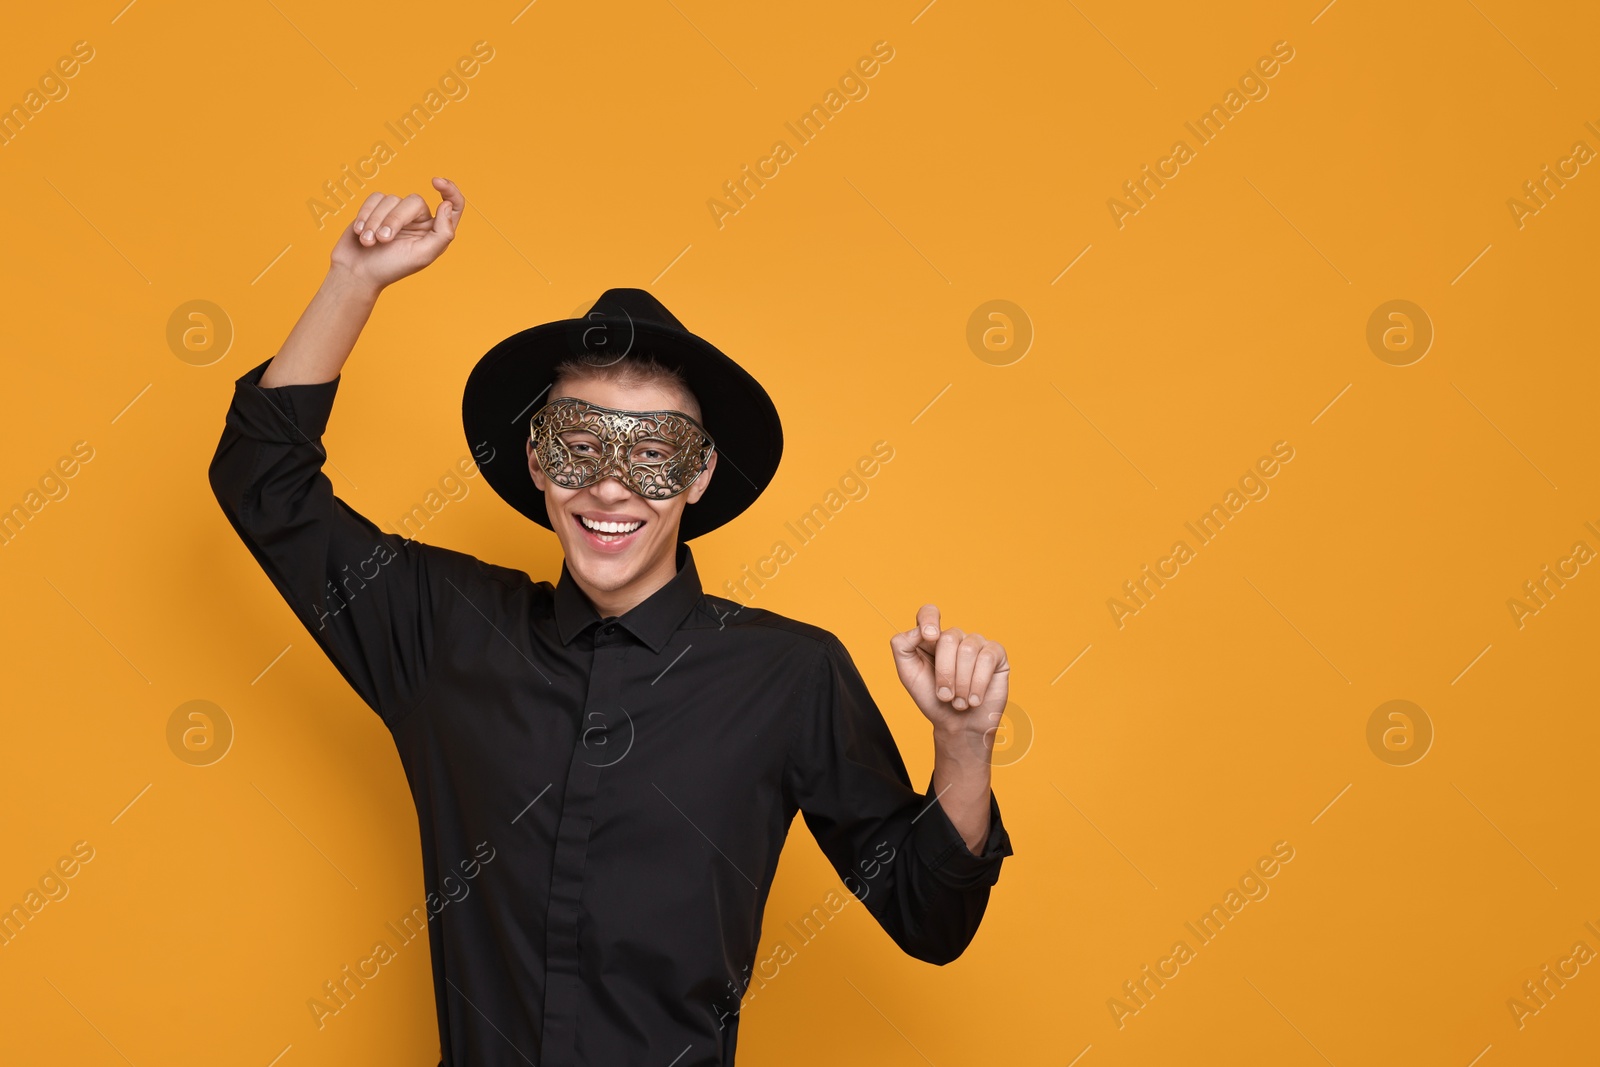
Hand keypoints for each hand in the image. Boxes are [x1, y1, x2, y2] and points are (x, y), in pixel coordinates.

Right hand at [329, 176, 464, 289]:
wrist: (356, 272)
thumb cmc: (390, 267)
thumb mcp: (423, 255)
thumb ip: (442, 233)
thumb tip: (446, 206)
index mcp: (435, 232)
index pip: (453, 206)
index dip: (450, 190)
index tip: (436, 181)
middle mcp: (419, 220)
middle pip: (414, 201)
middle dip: (395, 219)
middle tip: (382, 240)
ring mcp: (397, 213)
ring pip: (392, 199)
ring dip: (376, 221)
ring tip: (368, 241)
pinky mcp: (377, 208)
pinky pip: (376, 197)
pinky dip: (366, 214)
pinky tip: (360, 231)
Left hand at [890, 604, 1009, 742]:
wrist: (958, 726)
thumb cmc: (933, 699)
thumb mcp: (908, 674)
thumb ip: (903, 647)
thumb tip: (919, 629)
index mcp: (931, 638)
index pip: (929, 612)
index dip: (929, 620)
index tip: (929, 636)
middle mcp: (954, 637)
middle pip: (948, 638)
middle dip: (944, 673)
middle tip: (945, 696)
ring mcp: (976, 643)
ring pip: (967, 650)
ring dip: (961, 683)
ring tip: (960, 701)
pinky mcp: (996, 654)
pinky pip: (986, 659)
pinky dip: (978, 684)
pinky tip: (975, 699)